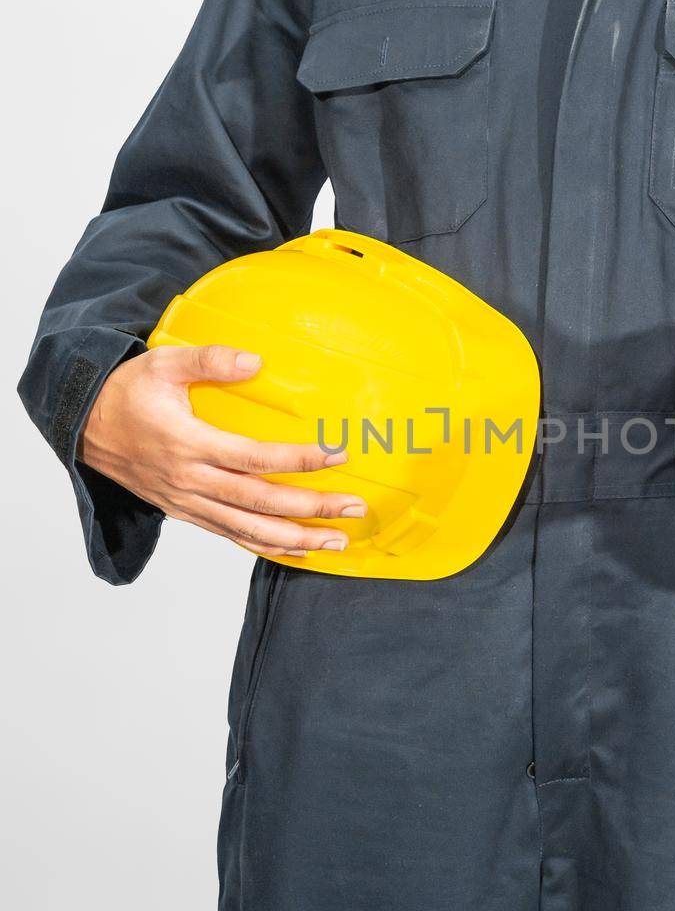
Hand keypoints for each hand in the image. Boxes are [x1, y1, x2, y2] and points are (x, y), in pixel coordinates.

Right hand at [78, 345, 365, 557]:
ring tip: (337, 541)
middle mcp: (191, 481)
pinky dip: (265, 547)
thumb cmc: (127, 393)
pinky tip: (298, 551)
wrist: (83, 427)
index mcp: (189, 444)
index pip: (254, 457)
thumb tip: (256, 361)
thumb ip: (209, 360)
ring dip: (296, 538)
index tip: (337, 453)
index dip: (298, 458)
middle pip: (260, 501)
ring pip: (248, 529)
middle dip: (311, 508)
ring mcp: (188, 503)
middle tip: (354, 509)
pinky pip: (231, 536)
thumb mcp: (163, 364)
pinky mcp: (186, 513)